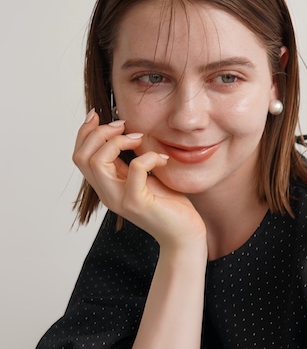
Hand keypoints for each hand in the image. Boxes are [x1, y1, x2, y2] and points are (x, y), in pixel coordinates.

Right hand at [73, 111, 206, 249]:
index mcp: (106, 186)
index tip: (99, 114)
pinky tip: (162, 159)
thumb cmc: (169, 205)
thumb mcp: (143, 176)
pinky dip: (148, 156)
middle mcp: (107, 194)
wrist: (185, 235)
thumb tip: (121, 129)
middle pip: (82, 156)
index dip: (84, 132)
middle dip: (99, 132)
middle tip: (123, 125)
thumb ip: (128, 159)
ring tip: (139, 138)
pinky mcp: (137, 203)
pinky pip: (135, 168)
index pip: (80, 156)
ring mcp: (119, 200)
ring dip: (116, 141)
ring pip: (97, 161)